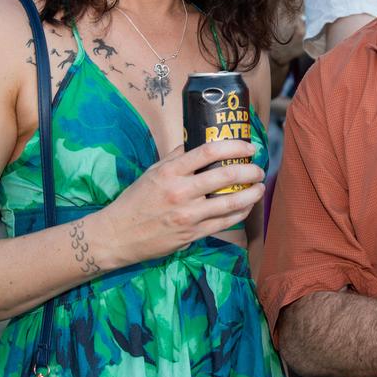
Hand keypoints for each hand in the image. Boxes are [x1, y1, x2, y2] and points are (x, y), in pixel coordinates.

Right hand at [99, 140, 265, 265]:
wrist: (117, 235)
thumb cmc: (135, 200)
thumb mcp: (152, 172)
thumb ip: (176, 157)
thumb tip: (198, 141)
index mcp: (170, 172)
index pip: (208, 151)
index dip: (234, 147)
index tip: (248, 147)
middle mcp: (180, 192)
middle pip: (225, 176)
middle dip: (249, 171)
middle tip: (258, 168)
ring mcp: (187, 215)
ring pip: (230, 203)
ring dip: (251, 194)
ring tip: (259, 188)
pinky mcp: (191, 235)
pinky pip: (224, 223)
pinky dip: (239, 213)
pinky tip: (246, 207)